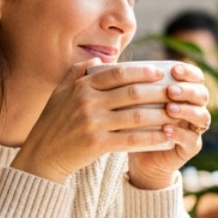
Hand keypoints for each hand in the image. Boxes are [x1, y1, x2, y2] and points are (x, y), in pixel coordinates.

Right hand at [10, 62, 209, 184]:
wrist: (41, 156)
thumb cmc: (52, 122)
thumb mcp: (59, 93)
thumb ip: (77, 74)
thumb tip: (97, 61)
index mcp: (81, 86)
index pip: (117, 73)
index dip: (140, 72)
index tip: (159, 73)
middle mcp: (87, 102)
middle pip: (132, 93)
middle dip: (158, 91)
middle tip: (176, 92)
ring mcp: (92, 123)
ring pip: (136, 116)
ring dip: (160, 115)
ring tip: (177, 114)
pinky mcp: (96, 145)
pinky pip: (131, 139)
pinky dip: (151, 138)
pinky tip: (165, 137)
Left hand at [118, 61, 210, 188]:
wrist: (138, 155)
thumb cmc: (133, 123)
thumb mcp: (130, 102)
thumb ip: (123, 82)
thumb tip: (96, 60)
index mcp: (183, 92)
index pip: (194, 76)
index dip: (188, 72)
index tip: (173, 69)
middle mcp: (193, 107)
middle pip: (202, 94)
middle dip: (187, 90)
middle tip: (169, 90)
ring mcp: (194, 128)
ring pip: (201, 116)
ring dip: (186, 111)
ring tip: (169, 108)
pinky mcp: (190, 147)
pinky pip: (192, 140)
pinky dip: (180, 134)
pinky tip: (167, 130)